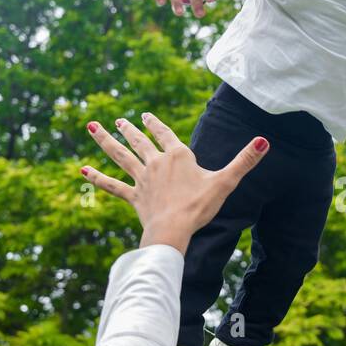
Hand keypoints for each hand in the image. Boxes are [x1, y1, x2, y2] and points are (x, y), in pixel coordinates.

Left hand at [81, 113, 267, 251]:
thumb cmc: (200, 206)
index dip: (156, 125)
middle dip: (129, 130)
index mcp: (178, 156)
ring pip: (121, 156)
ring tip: (93, 129)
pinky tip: (81, 171)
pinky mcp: (133, 197)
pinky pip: (111, 185)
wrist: (174, 229)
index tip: (146, 116)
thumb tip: (264, 140)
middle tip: (118, 121)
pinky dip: (96, 178)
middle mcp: (156, 163)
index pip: (165, 134)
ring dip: (106, 142)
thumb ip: (245, 161)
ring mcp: (142, 180)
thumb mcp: (226, 181)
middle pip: (140, 142)